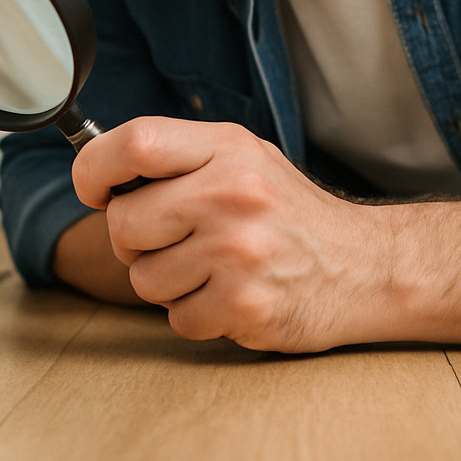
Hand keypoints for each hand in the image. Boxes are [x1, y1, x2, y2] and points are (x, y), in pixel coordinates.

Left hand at [70, 116, 388, 351]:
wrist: (365, 268)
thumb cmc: (293, 215)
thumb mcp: (245, 160)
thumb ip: (182, 159)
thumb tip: (102, 171)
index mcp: (229, 151)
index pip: (135, 142)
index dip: (95, 168)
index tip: (95, 189)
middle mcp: (233, 196)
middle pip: (124, 222)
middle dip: (136, 239)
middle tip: (175, 239)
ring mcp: (239, 253)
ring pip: (143, 277)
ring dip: (168, 281)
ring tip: (212, 268)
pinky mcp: (245, 305)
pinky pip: (176, 318)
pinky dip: (196, 314)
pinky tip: (229, 296)